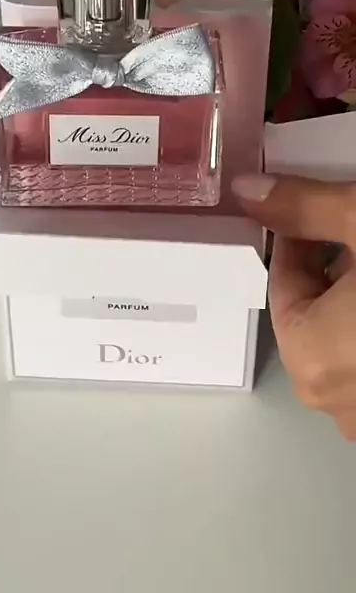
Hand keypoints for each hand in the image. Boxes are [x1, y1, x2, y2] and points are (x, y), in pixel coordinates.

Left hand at [232, 173, 355, 440]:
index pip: (286, 283)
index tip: (316, 209)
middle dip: (331, 267)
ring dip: (353, 298)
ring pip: (348, 337)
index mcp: (314, 357)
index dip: (301, 238)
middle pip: (316, 312)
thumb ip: (305, 208)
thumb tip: (248, 190)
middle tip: (352, 229)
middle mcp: (338, 402)